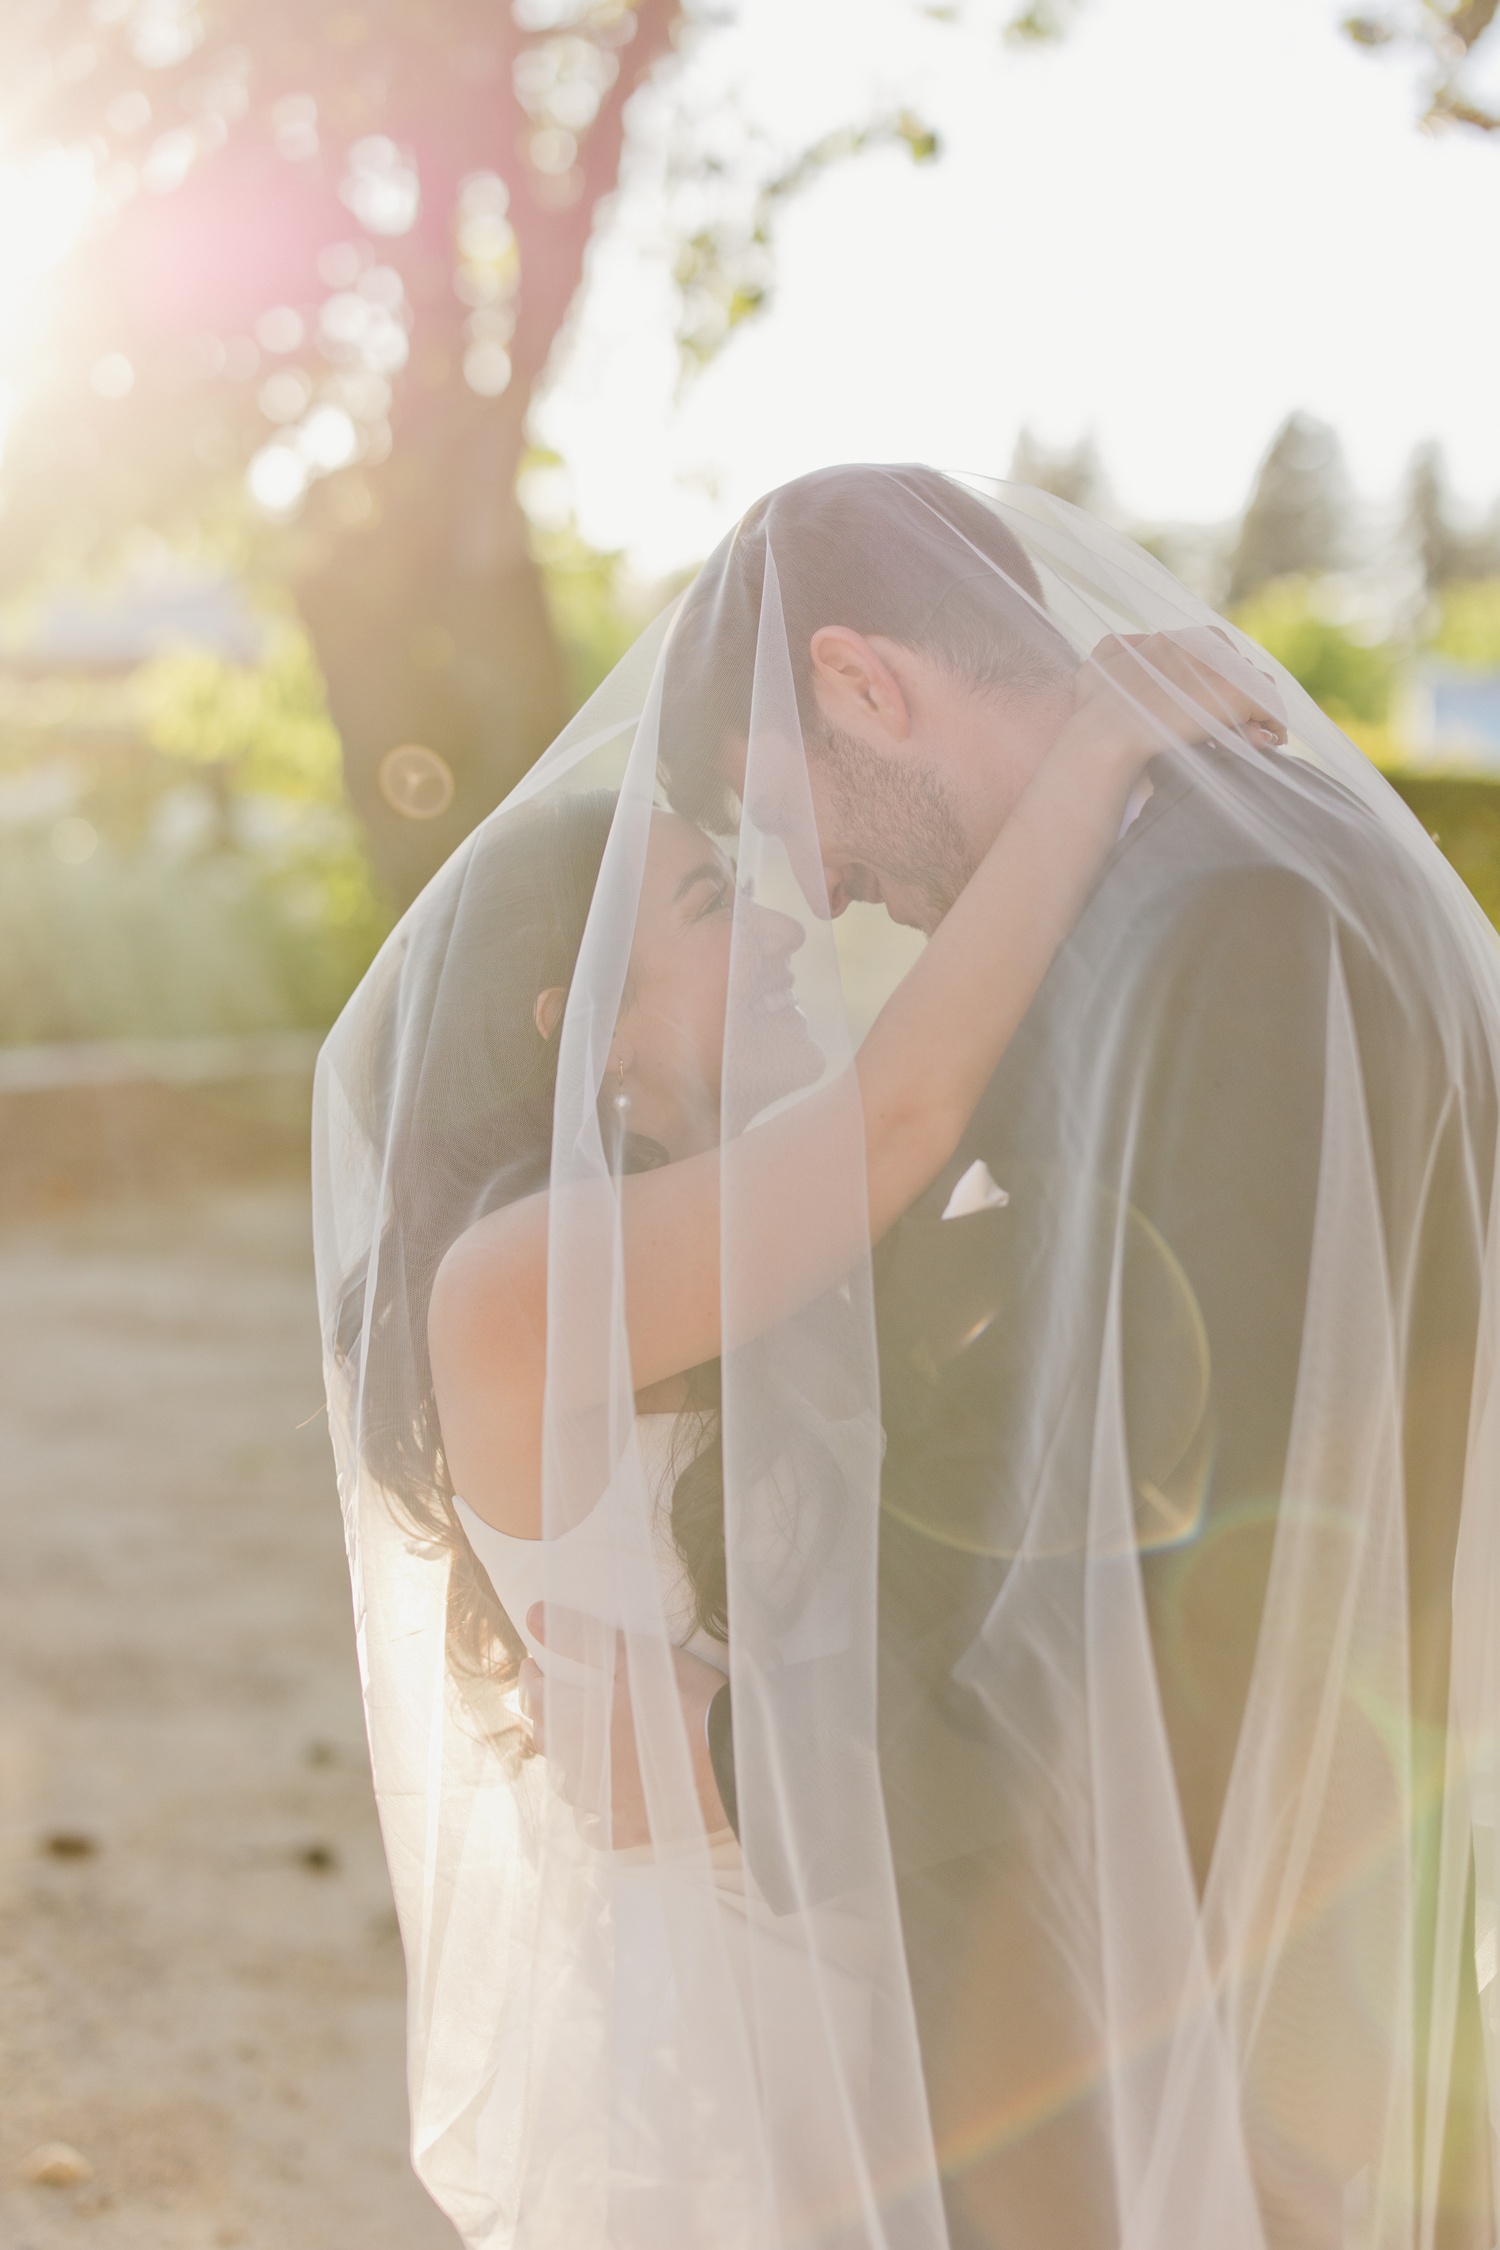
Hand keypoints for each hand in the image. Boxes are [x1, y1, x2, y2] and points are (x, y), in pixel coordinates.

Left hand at [519, 1603, 729, 1850]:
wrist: (730, 1757)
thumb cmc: (683, 1701)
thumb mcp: (635, 1656)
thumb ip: (580, 1637)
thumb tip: (534, 1616)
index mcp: (573, 1724)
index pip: (534, 1699)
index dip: (532, 1679)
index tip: (536, 1666)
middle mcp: (577, 1769)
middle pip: (545, 1741)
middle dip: (546, 1715)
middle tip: (557, 1697)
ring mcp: (601, 1804)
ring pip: (567, 1785)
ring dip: (568, 1762)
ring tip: (581, 1744)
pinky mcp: (628, 1830)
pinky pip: (595, 1827)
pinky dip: (593, 1812)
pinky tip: (601, 1800)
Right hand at [1069, 625, 1287, 775]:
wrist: (1105, 735)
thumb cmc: (1094, 708)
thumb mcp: (1099, 662)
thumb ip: (1120, 647)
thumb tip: (1137, 642)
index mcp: (1171, 641)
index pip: (1208, 653)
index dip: (1211, 680)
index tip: (1205, 707)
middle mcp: (1199, 646)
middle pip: (1234, 667)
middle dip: (1234, 694)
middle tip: (1232, 725)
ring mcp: (1219, 670)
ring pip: (1255, 683)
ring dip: (1254, 708)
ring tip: (1253, 733)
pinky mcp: (1235, 694)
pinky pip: (1268, 705)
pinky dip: (1272, 722)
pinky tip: (1270, 739)